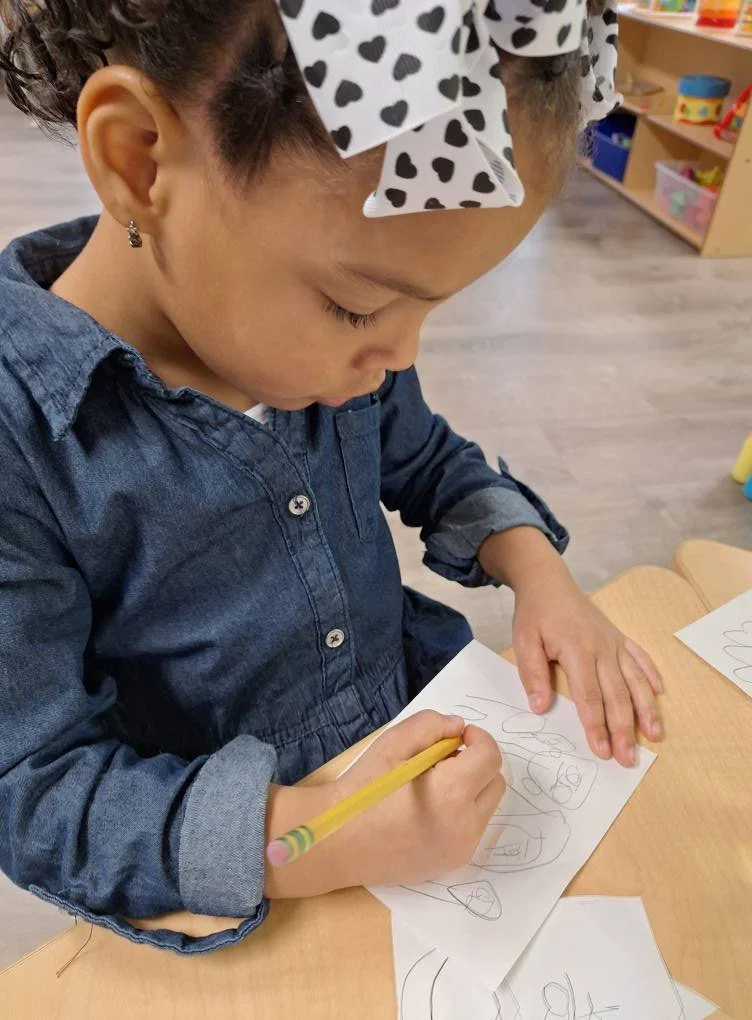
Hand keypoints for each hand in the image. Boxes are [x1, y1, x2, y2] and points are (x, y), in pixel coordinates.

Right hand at [265, 711, 503, 898]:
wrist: (337, 842)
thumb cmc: (363, 789)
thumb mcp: (392, 743)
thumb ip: (431, 725)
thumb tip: (459, 727)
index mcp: (451, 793)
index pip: (490, 757)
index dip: (478, 738)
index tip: (456, 736)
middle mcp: (465, 826)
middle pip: (495, 782)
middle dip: (477, 763)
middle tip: (442, 759)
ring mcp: (461, 849)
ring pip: (487, 806)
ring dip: (471, 788)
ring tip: (433, 785)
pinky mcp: (452, 863)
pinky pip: (473, 828)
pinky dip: (462, 811)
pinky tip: (429, 809)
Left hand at [512, 569, 662, 766]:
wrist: (548, 582)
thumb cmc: (534, 614)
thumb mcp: (523, 641)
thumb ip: (532, 674)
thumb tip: (541, 707)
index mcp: (577, 649)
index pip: (589, 696)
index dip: (596, 725)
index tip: (601, 751)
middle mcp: (602, 647)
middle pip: (617, 694)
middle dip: (624, 729)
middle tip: (627, 758)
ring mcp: (614, 642)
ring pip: (635, 680)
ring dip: (646, 709)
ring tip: (654, 735)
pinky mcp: (620, 637)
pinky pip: (641, 658)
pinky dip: (651, 677)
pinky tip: (659, 695)